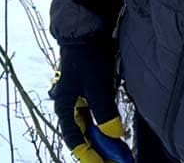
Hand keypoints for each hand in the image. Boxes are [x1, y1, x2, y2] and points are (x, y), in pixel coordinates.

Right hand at [49, 42, 127, 162]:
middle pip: (83, 137)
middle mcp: (70, 108)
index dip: (89, 155)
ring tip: (118, 153)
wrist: (87, 33)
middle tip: (115, 161)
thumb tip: (114, 135)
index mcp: (65, 108)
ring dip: (103, 141)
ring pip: (91, 129)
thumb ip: (104, 111)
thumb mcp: (96, 85)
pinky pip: (97, 117)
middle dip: (98, 151)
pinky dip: (105, 127)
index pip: (75, 140)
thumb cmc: (87, 58)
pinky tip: (116, 134)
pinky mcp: (91, 95)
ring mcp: (80, 102)